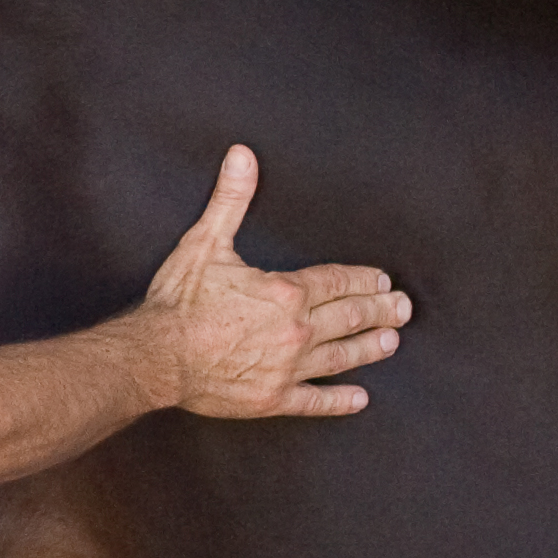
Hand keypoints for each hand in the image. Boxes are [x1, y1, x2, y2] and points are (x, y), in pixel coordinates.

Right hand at [137, 146, 406, 418]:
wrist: (154, 357)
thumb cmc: (178, 302)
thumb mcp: (204, 243)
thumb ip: (230, 200)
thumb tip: (242, 156)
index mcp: (286, 292)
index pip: (338, 282)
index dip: (364, 280)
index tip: (382, 281)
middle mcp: (297, 331)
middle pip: (350, 317)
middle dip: (380, 310)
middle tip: (402, 308)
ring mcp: (288, 368)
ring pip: (342, 357)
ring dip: (371, 347)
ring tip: (391, 342)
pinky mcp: (273, 398)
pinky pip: (316, 401)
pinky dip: (341, 400)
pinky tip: (360, 398)